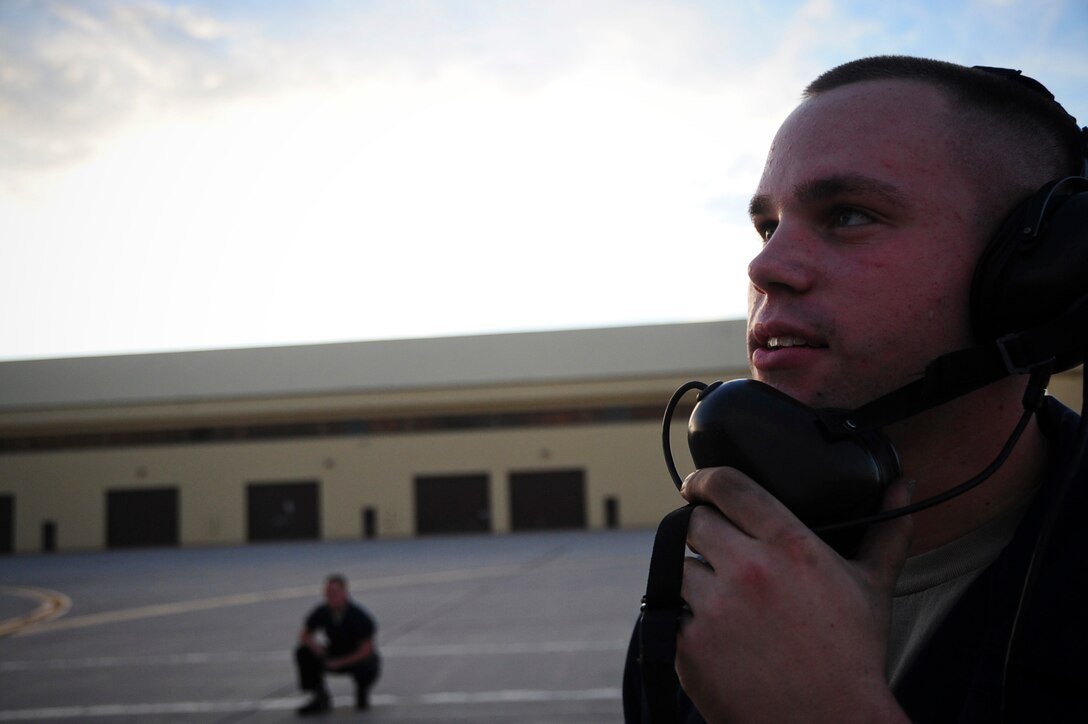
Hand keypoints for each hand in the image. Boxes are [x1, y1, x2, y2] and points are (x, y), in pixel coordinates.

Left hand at [675, 467, 913, 722]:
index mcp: (790, 545)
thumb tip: (904, 487)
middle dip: (703, 533)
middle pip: (695, 523)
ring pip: (677, 567)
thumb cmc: (854, 657)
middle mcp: (747, 569)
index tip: (697, 485)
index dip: (705, 479)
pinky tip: (713, 632)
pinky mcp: (689, 645)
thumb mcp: (873, 588)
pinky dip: (683, 619)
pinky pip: (667, 613)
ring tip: (720, 599)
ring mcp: (713, 608)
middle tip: (718, 551)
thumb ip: (885, 531)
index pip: (729, 486)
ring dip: (692, 577)